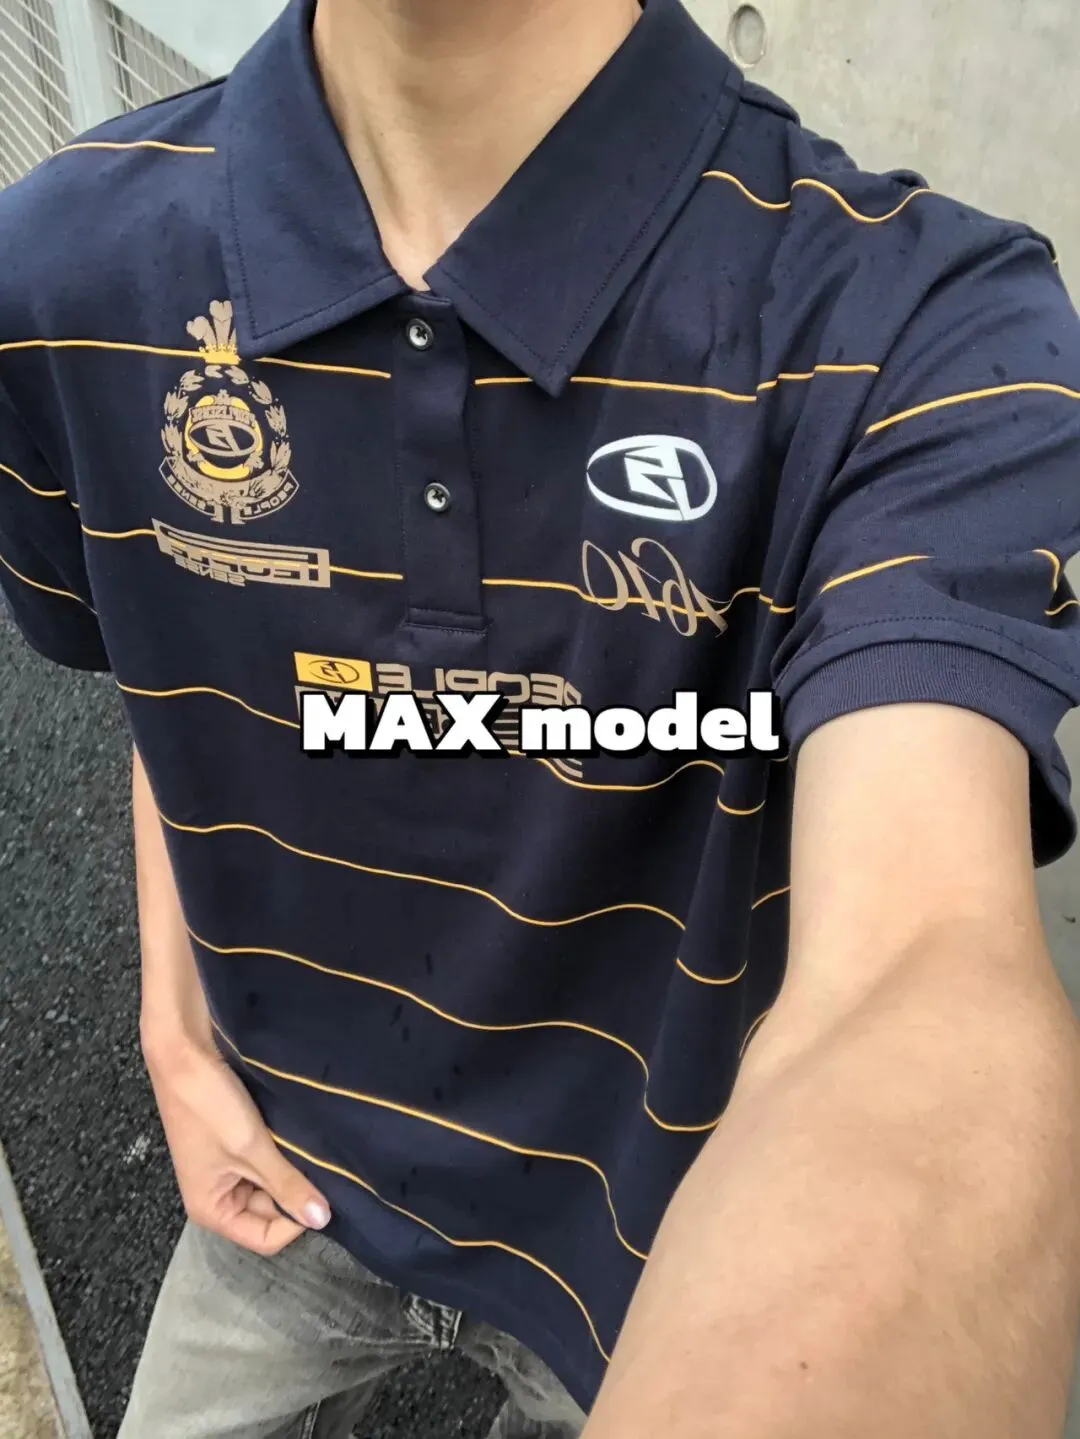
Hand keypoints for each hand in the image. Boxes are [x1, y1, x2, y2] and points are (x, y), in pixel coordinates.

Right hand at [143, 1033, 331, 1254]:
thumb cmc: (209, 1106)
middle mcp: (217, 1196)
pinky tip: (297, 1134)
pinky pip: (266, 1159)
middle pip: (269, 1212)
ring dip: (290, 1168)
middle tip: (319, 1164)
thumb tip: (323, 1220)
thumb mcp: (252, 1149)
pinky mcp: (235, 1142)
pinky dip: (282, 1151)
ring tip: (309, 1147)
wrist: (184, 1050)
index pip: (267, 1238)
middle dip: (294, 1190)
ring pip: (271, 1183)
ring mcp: (226, 1168)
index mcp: (211, 1210)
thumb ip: (287, 1185)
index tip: (319, 1191)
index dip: (295, 1221)